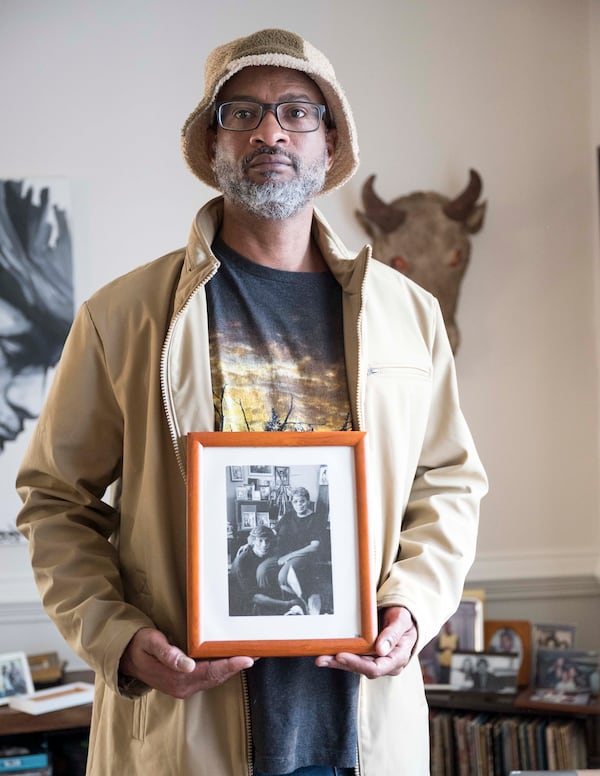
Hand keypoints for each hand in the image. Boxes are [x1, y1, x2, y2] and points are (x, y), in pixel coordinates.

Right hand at [119, 628, 253, 698]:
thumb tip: (187, 663)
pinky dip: (223, 668)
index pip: (210, 672)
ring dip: (233, 667)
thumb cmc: (139, 646)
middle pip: (217, 676)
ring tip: (252, 654)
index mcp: (177, 678)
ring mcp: (185, 686)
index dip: (230, 665)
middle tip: (259, 651)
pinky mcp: (186, 682)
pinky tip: (233, 659)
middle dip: (238, 665)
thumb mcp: (150, 643)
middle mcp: (184, 686)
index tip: (248, 657)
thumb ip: (167, 653)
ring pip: (215, 678)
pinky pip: (209, 677)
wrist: (126, 658)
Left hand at [315, 606, 416, 678]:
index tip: (341, 655)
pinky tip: (326, 654)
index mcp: (397, 659)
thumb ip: (393, 634)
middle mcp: (385, 664)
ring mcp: (375, 660)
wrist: (405, 618)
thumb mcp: (402, 621)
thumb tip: (380, 649)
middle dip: (341, 664)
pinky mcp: (367, 655)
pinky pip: (352, 658)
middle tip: (324, 658)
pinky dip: (338, 656)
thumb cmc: (405, 619)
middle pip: (361, 668)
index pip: (376, 668)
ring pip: (354, 665)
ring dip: (336, 662)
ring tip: (320, 658)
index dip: (357, 664)